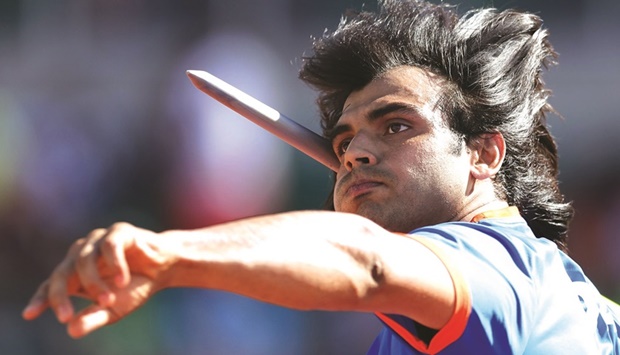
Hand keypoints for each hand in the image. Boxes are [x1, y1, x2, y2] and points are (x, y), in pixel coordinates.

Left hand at [22, 222, 173, 337]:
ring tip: (109, 300)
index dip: (41, 299)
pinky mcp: (118, 231)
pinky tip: (122, 280)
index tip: (30, 315)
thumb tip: (71, 331)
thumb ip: (94, 317)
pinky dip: (114, 264)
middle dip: (60, 296)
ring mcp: (98, 240)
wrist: (166, 268)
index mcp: (76, 273)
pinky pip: (109, 246)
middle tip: (66, 317)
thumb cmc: (136, 286)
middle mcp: (82, 254)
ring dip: (93, 284)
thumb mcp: (114, 308)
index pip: (51, 285)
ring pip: (83, 260)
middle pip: (61, 273)